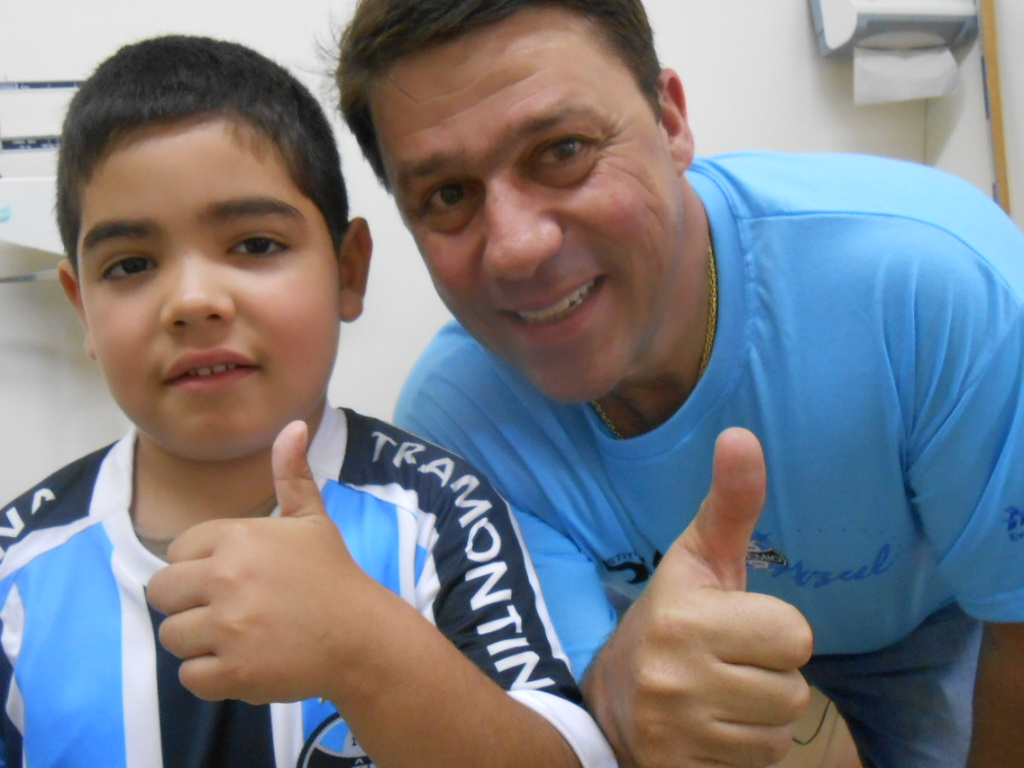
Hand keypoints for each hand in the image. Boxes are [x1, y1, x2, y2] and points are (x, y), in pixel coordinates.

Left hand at [147, 420, 377, 703]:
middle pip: (162, 592)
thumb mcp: (312, 520)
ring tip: (238, 636)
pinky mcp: (232, 672)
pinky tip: (242, 662)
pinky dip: (210, 676)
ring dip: (199, 640)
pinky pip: (189, 677)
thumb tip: (294, 424)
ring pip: (172, 635)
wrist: (362, 636)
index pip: (178, 551)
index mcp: (238, 538)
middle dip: (188, 602)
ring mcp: (227, 628)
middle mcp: (226, 578)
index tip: (236, 577)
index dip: (201, 566)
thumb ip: (292, 474)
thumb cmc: (333, 575)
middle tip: (229, 609)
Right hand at [584, 427, 813, 767]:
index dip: (775, 631)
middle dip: (770, 676)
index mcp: (684, 617)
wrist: (608, 695)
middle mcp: (674, 677)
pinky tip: (711, 729)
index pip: (795, 636)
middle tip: (730, 664)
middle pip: (793, 690)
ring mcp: (674, 732)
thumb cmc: (670, 616)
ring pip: (778, 734)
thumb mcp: (698, 558)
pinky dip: (742, 752)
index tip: (738, 627)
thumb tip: (743, 434)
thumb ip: (730, 503)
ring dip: (759, 718)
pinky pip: (756, 767)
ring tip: (720, 696)